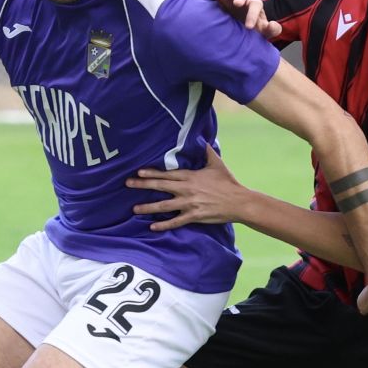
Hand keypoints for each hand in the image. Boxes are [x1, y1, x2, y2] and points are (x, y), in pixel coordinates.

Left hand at [128, 144, 244, 229]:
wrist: (238, 201)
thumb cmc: (228, 182)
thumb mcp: (217, 163)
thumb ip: (207, 151)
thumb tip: (202, 139)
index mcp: (190, 176)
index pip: (167, 174)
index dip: (151, 173)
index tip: (138, 172)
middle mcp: (186, 189)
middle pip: (160, 186)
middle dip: (143, 185)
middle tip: (128, 184)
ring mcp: (189, 203)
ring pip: (164, 205)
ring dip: (148, 207)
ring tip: (135, 209)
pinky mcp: (194, 216)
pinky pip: (175, 221)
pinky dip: (164, 225)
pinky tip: (152, 227)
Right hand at [207, 0, 281, 40]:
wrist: (241, 33)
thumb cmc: (253, 32)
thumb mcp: (264, 33)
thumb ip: (272, 30)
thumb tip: (273, 25)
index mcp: (254, 6)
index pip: (255, 5)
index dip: (253, 14)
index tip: (248, 27)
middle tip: (237, 4)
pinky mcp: (219, 2)